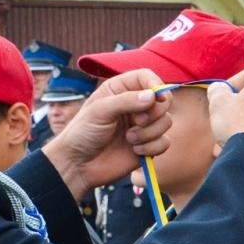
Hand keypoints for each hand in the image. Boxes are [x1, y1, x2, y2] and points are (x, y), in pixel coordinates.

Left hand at [42, 69, 172, 199]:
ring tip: (129, 139)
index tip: (158, 97)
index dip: (156, 85)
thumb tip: (153, 96)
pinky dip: (152, 147)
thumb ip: (126, 100)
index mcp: (120, 90)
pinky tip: (135, 151)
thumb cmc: (82, 133)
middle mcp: (135, 105)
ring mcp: (142, 126)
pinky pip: (164, 143)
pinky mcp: (147, 145)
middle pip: (163, 100)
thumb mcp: (99, 111)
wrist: (78, 165)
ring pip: (166, 122)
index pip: (146, 77)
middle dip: (153, 113)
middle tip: (136, 121)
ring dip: (150, 132)